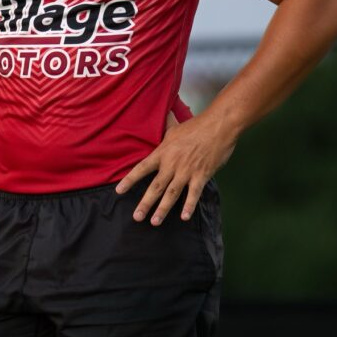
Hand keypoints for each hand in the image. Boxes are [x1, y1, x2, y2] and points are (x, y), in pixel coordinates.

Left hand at [116, 113, 235, 225]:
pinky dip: (189, 206)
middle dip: (145, 203)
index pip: (142, 168)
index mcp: (163, 152)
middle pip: (155, 186)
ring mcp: (186, 171)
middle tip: (136, 217)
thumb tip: (161, 115)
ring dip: (162, 209)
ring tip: (154, 222)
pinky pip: (193, 194)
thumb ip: (165, 126)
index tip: (119, 191)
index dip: (130, 180)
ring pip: (171, 194)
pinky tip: (184, 217)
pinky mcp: (201, 175)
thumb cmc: (196, 126)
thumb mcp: (175, 127)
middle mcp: (172, 164)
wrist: (218, 126)